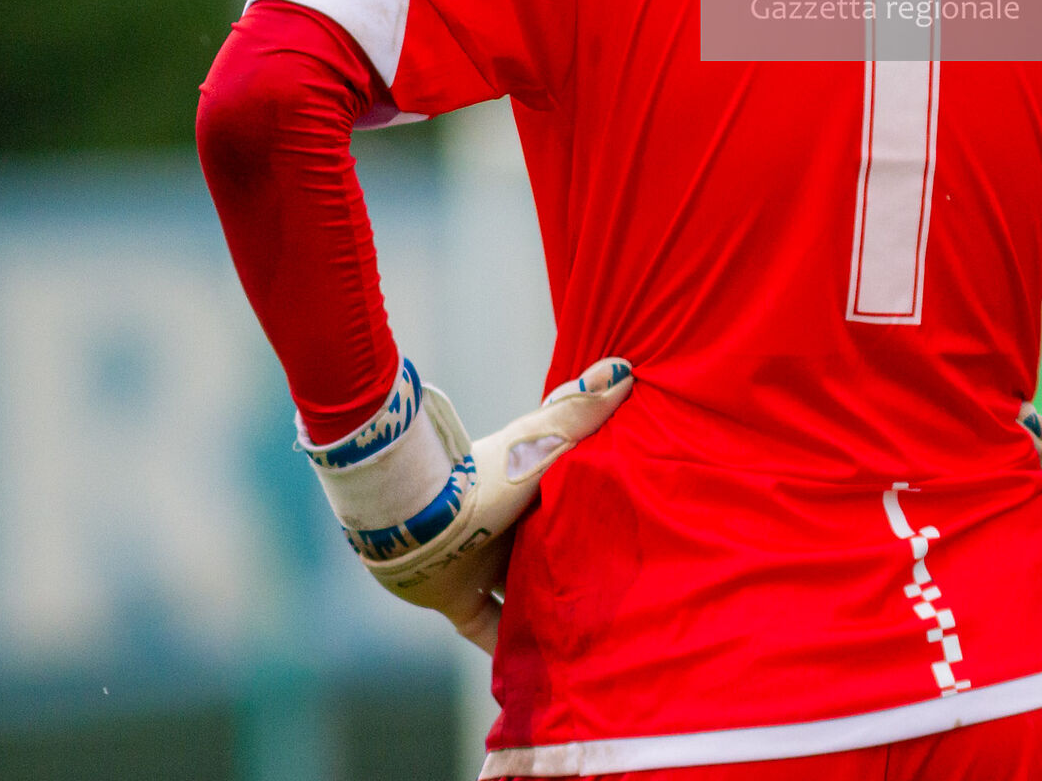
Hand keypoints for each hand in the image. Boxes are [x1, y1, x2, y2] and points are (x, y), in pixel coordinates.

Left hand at [303, 356, 634, 651]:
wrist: (412, 517)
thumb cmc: (480, 477)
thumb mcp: (540, 445)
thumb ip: (579, 409)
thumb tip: (626, 367)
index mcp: (523, 493)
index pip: (564, 507)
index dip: (593, 519)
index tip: (629, 537)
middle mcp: (502, 530)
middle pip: (546, 554)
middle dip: (574, 572)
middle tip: (617, 598)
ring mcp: (479, 566)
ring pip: (522, 596)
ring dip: (546, 615)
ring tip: (589, 641)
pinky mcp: (457, 600)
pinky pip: (489, 633)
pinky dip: (509, 652)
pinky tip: (536, 673)